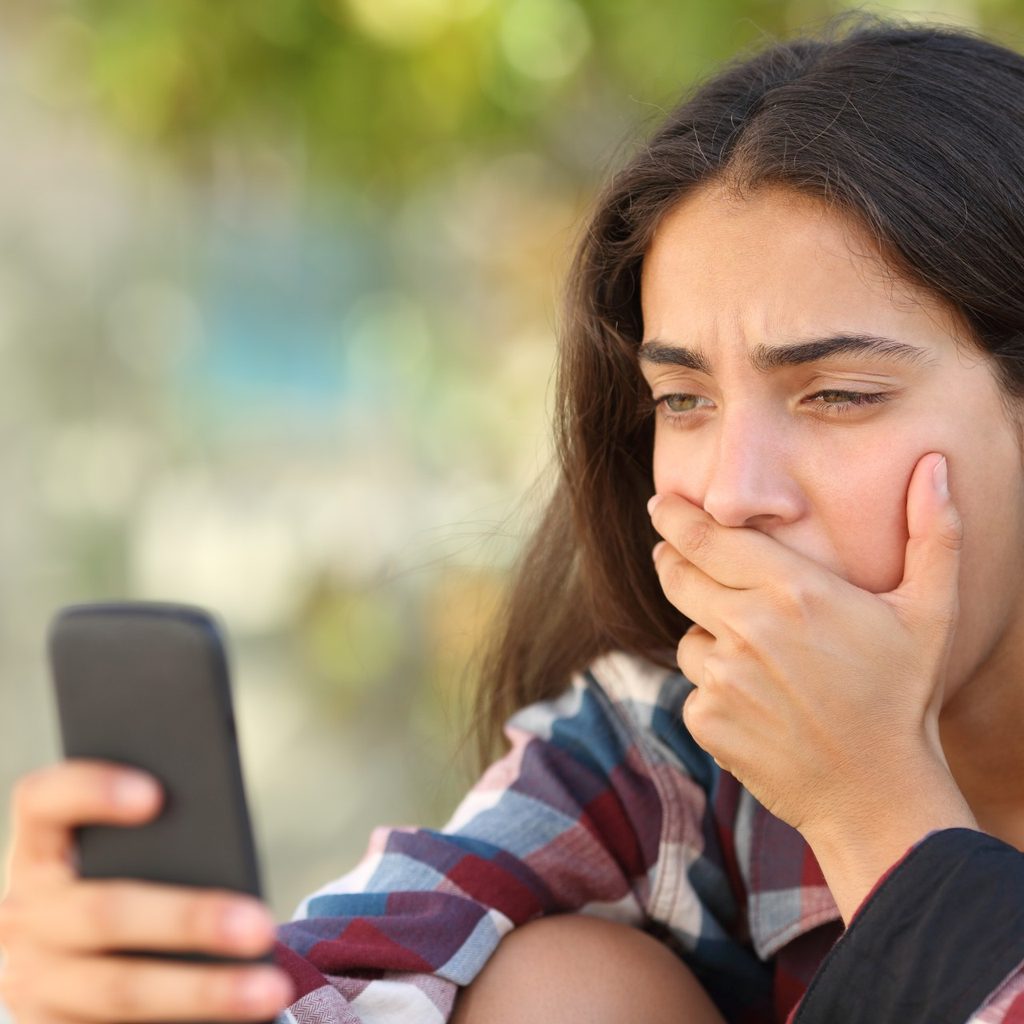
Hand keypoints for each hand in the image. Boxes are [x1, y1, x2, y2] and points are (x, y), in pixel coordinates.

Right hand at [0, 759, 294, 1022]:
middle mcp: (23, 915)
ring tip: (272, 989)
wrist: (81, 961)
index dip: (91, 791)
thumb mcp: (129, 854)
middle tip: (262, 925)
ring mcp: (33, 981)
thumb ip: (162, 835)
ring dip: (203, 992)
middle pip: (104, 912)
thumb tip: (222, 832)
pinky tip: (245, 1020)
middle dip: (189, 920)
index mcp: (39, 849)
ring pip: (121, 990)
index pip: (43, 800)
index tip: (155, 795)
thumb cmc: (133, 878)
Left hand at [648, 451, 964, 838]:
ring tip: (761, 662)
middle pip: (677, 575)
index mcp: (793, 590)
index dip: (675, 517)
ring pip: (688, 636)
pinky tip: (760, 705)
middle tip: (675, 555)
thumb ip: (933, 533)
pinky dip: (716, 689)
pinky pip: (694, 686)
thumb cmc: (904, 696)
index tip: (662, 505)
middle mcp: (748, 627)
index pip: (707, 537)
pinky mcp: (705, 719)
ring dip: (708, 637)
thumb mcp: (932, 611)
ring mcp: (722, 677)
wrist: (878, 792)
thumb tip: (935, 465)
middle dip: (671, 559)